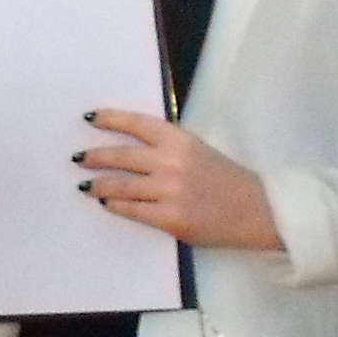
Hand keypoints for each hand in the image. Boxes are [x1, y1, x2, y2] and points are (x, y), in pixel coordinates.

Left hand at [78, 110, 279, 250]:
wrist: (259, 211)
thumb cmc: (228, 180)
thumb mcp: (200, 151)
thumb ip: (169, 148)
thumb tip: (131, 150)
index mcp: (181, 139)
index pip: (137, 124)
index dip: (110, 119)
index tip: (89, 117)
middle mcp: (172, 162)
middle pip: (121, 156)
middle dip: (94, 157)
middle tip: (78, 159)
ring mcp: (169, 191)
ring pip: (120, 186)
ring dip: (98, 185)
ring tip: (86, 186)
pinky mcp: (171, 219)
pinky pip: (132, 211)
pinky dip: (115, 206)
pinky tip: (107, 203)